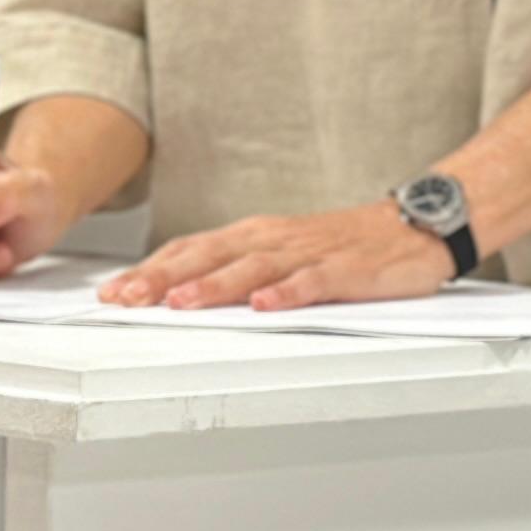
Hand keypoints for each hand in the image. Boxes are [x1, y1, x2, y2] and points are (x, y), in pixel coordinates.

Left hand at [115, 201, 454, 310]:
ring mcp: (312, 253)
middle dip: (166, 278)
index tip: (115, 292)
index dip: (152, 270)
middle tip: (130, 299)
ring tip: (182, 303)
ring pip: (255, 268)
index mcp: (256, 235)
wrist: (415, 225)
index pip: (193, 248)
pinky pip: (314, 282)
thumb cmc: (345, 244)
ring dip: (216, 285)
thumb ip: (237, 269)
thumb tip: (178, 292)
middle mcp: (276, 239)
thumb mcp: (283, 250)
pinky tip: (265, 306)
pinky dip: (288, 293)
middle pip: (213, 256)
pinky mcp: (348, 270)